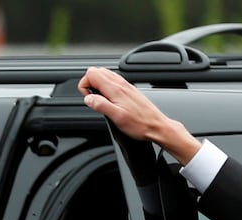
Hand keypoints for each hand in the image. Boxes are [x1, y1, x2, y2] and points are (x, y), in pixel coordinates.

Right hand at [78, 67, 202, 164]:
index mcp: (115, 89)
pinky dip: (107, 87)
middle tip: (93, 98)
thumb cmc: (139, 124)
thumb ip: (100, 105)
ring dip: (98, 84)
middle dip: (89, 83)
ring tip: (101, 100)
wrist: (157, 126)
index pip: (91, 74)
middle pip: (97, 71)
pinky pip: (113, 81)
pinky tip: (110, 100)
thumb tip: (88, 99)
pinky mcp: (129, 90)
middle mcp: (121, 84)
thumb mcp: (116, 118)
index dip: (84, 85)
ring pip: (105, 75)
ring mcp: (126, 86)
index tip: (88, 98)